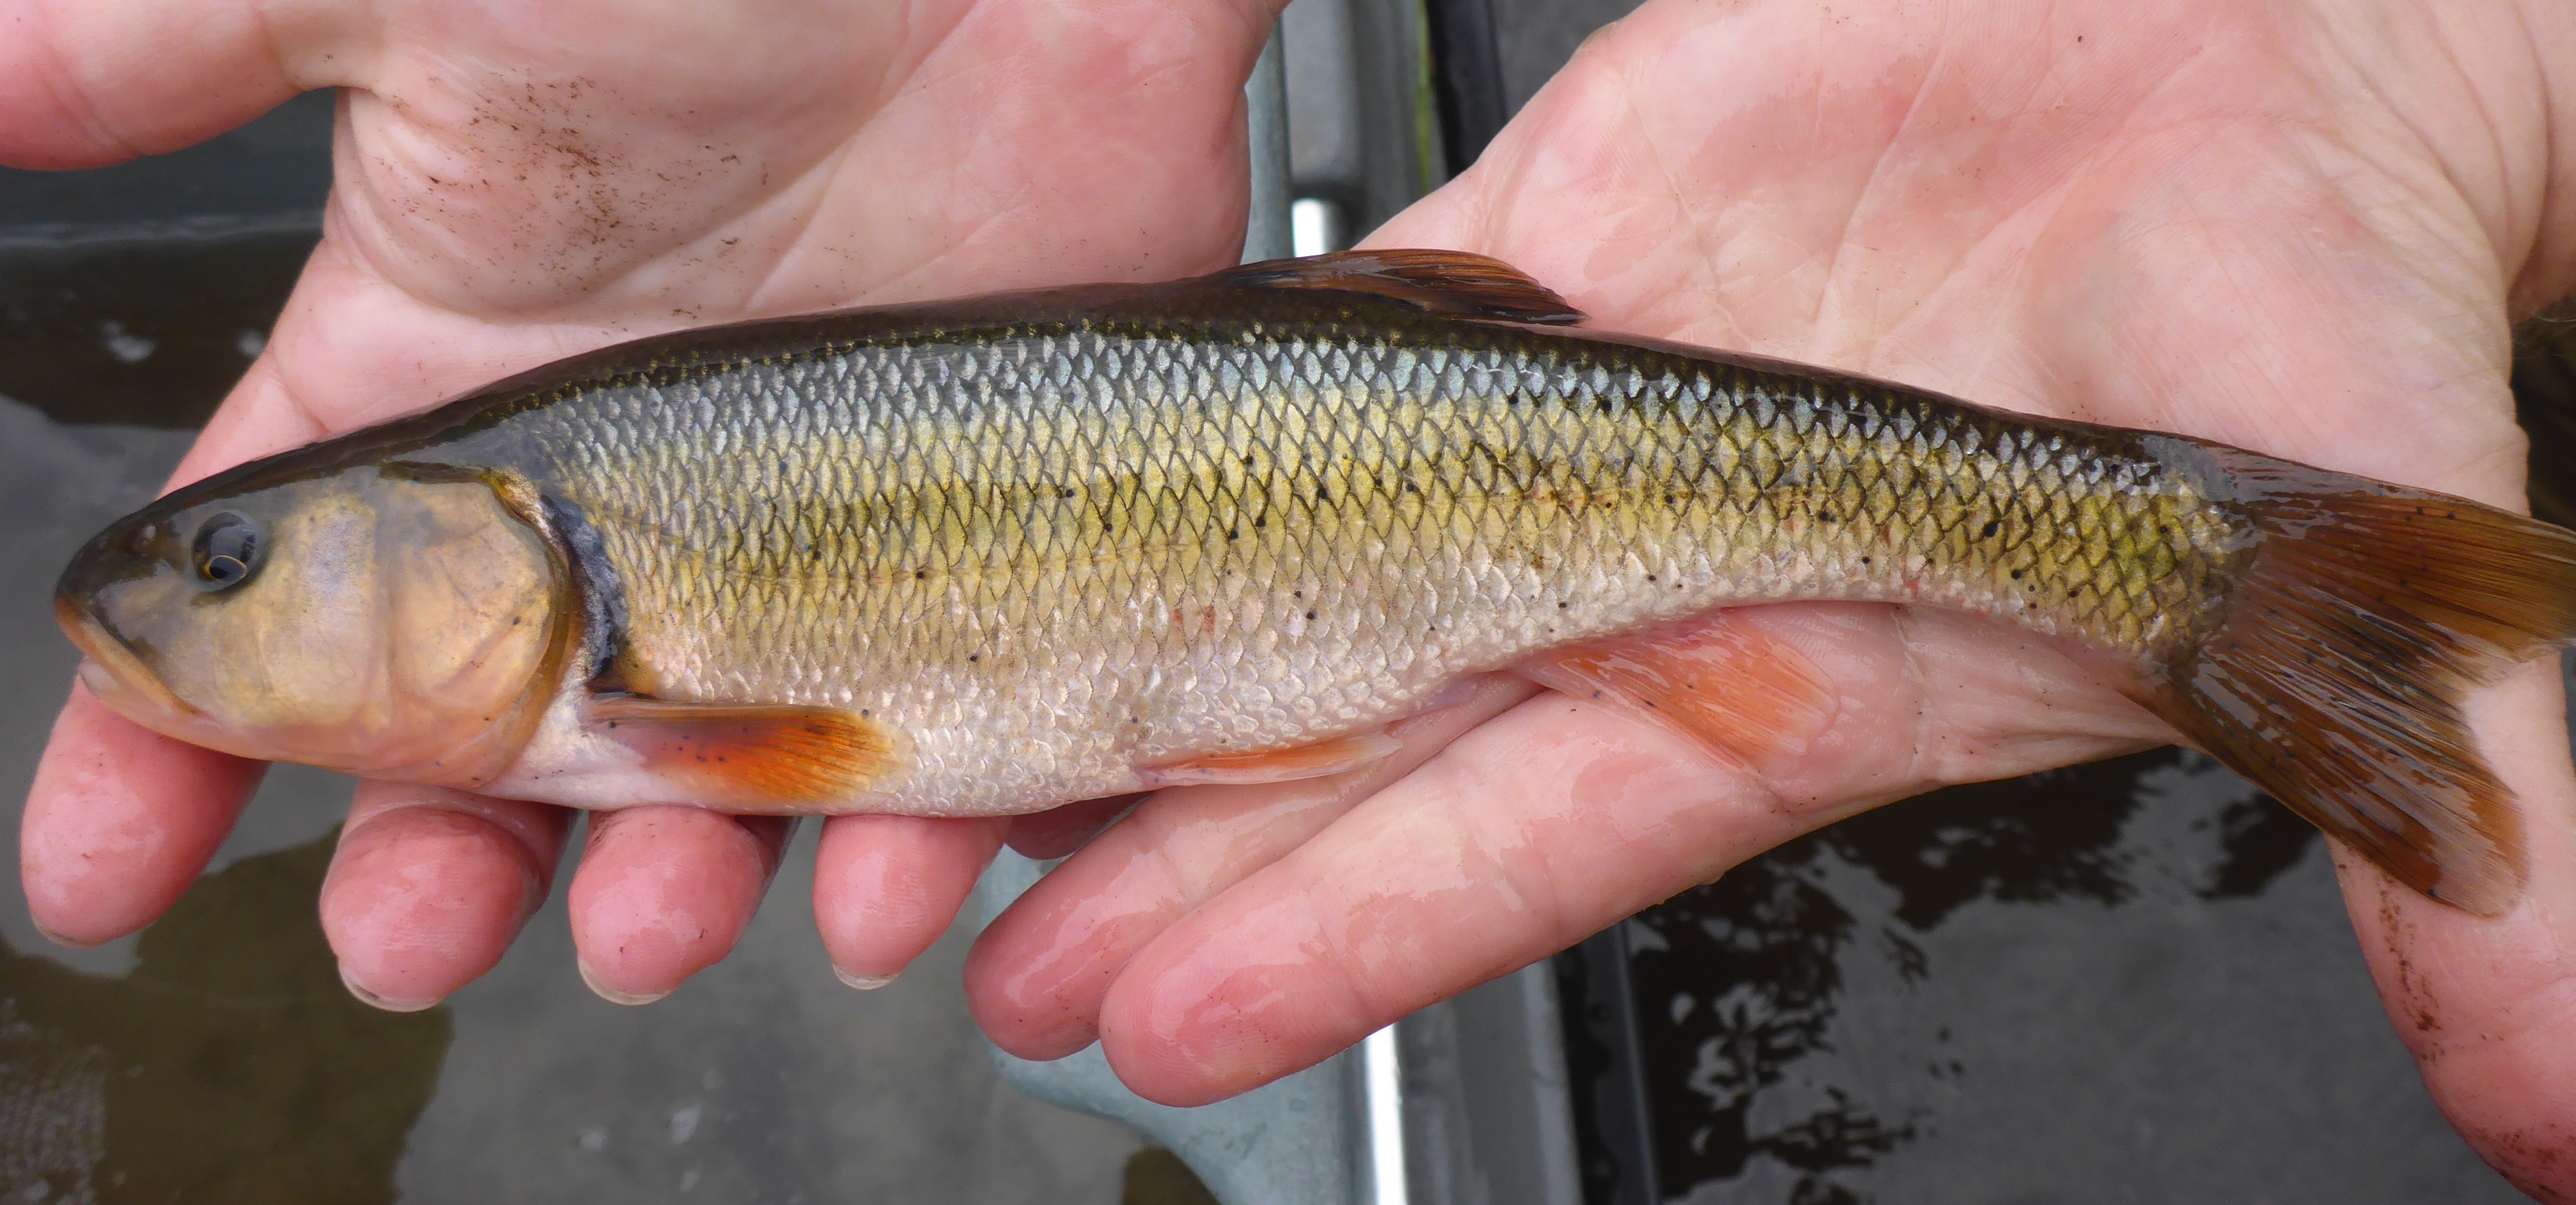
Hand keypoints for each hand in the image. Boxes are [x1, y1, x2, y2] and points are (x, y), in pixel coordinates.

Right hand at [8, 0, 1278, 1004]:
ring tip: (647, 933)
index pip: (271, 596)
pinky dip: (906, 844)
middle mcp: (611, 497)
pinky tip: (883, 886)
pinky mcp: (977, 558)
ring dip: (665, 888)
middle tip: (405, 945)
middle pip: (483, 742)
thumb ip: (169, 46)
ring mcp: (800, 541)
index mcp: (454, 382)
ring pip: (703, 784)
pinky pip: (935, 752)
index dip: (168, 740)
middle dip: (428, 864)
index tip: (95, 872)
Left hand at [962, 0, 2575, 1193]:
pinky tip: (1053, 498)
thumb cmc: (2314, 262)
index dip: (1349, 931)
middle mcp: (1661, 578)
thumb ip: (2459, 831)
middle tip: (976, 951)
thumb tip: (2569, 1113)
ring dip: (1145, 675)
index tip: (1160, 1018)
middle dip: (1182, 857)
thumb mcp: (2375, 548)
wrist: (2268, 22)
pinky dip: (1193, 429)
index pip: (1531, 838)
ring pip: (1312, 573)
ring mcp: (1575, 427)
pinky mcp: (1533, 275)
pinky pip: (1322, 359)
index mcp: (1812, 664)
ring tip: (951, 783)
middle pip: (1375, 746)